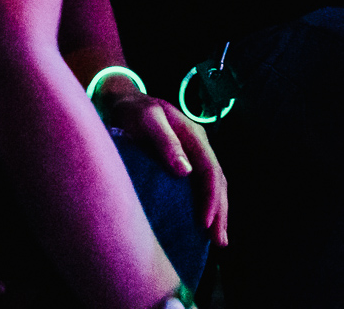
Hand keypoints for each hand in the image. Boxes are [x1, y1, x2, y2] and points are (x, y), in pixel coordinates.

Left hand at [109, 92, 229, 246]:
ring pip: (212, 187)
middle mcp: (198, 147)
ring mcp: (193, 155)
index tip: (205, 222)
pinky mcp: (183, 164)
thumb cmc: (133, 111)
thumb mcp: (147, 119)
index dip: (211, 197)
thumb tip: (186, 171)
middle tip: (219, 241)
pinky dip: (206, 206)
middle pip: (217, 181)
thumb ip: (166, 141)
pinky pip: (200, 187)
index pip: (210, 170)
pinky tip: (203, 224)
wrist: (123, 102)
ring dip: (217, 213)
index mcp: (194, 135)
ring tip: (217, 240)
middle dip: (220, 212)